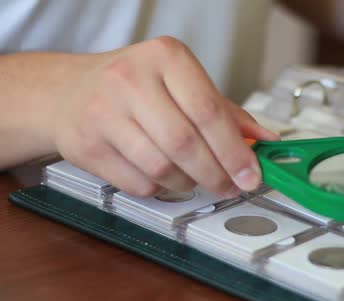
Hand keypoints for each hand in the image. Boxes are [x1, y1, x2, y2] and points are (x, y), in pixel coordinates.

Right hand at [51, 36, 277, 197]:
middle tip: (231, 186)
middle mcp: (131, 80)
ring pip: (162, 168)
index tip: (252, 174)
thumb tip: (265, 139)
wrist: (67, 92)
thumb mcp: (181, 83)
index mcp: (165, 58)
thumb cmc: (134, 86)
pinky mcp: (87, 146)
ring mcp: (104, 113)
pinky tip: (165, 177)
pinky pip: (138, 183)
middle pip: (185, 143)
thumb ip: (225, 111)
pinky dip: (160, 188)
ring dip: (188, 183)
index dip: (235, 151)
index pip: (209, 111)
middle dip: (216, 174)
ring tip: (196, 179)